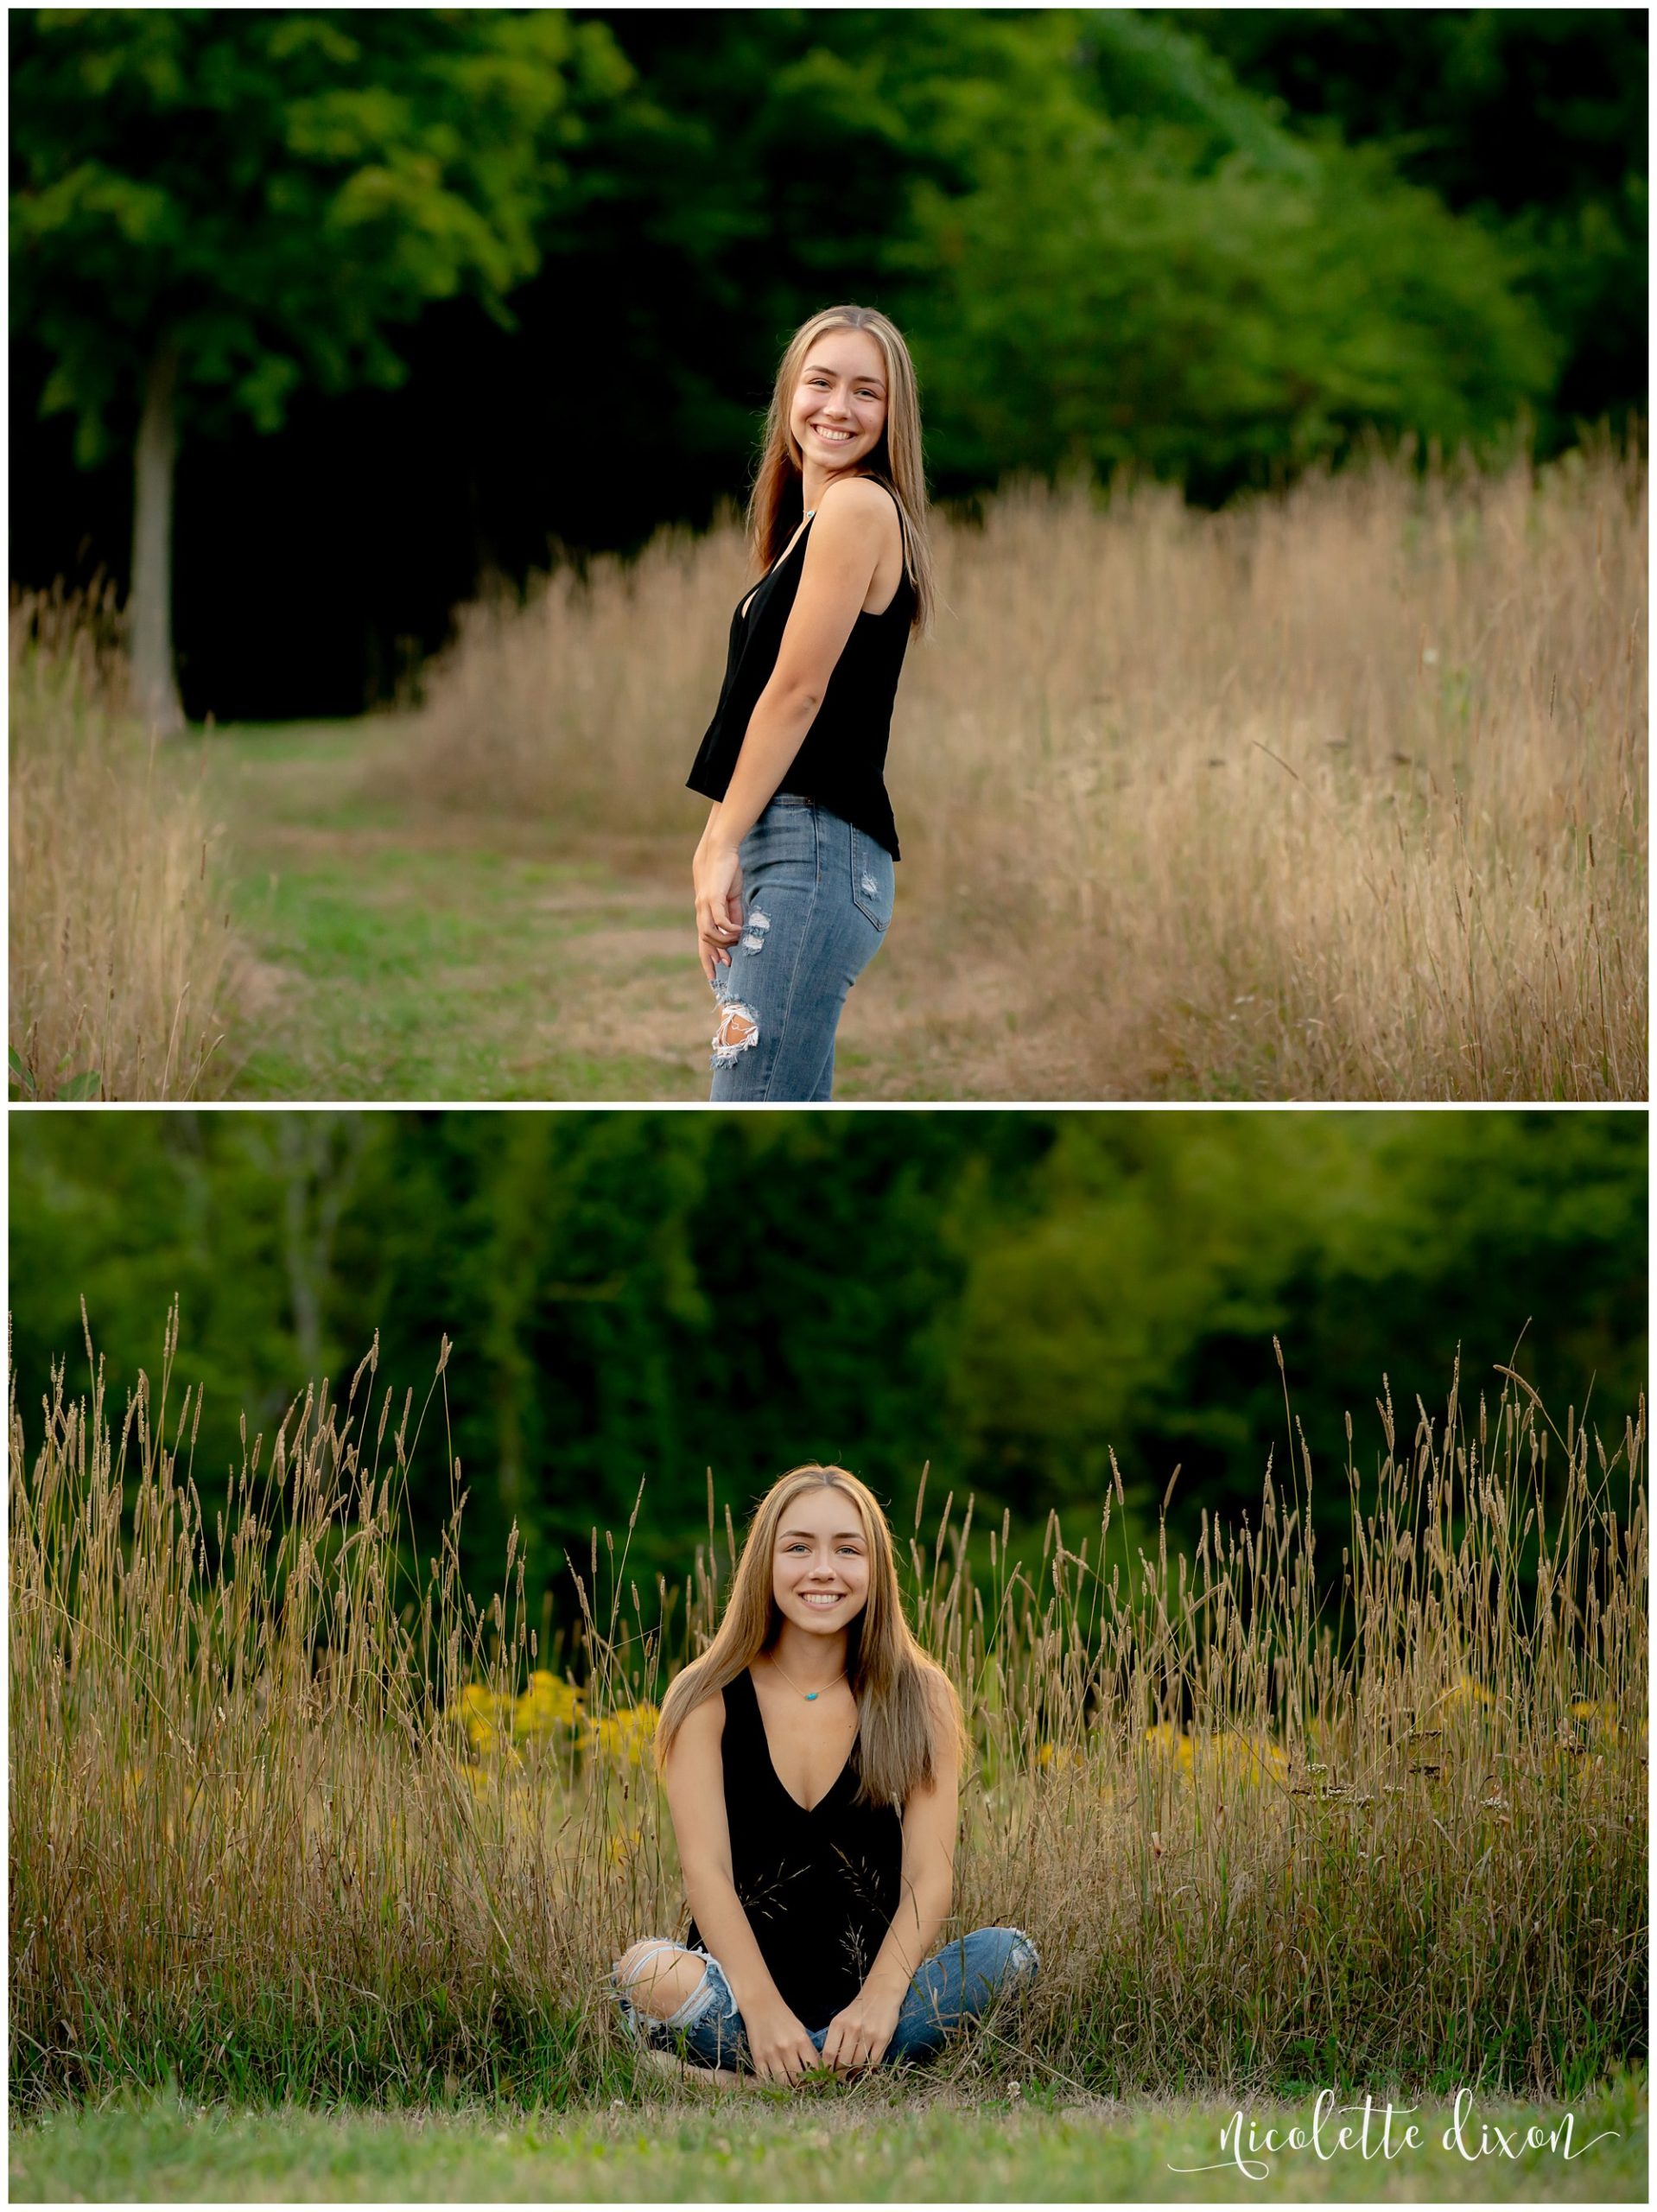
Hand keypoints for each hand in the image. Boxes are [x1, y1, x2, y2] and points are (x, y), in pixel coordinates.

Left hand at [694, 843, 743, 982]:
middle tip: (727, 965)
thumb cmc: (726, 872)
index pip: (704, 941)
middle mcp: (701, 911)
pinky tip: (739, 930)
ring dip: (723, 942)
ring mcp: (705, 905)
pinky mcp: (712, 897)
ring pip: (709, 933)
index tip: (713, 975)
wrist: (719, 850)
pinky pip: (719, 920)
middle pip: (704, 941)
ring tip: (737, 942)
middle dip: (713, 957)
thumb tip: (739, 930)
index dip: (707, 958)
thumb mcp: (732, 897)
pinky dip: (728, 928)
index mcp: (705, 912)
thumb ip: (734, 914)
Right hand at [744, 2000, 822, 2086]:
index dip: (816, 2079)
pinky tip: (775, 2081)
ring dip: (787, 2087)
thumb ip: (808, 2049)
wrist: (761, 2005)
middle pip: (798, 2079)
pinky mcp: (758, 2058)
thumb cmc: (783, 2018)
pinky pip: (766, 2079)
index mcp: (801, 2040)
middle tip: (802, 2089)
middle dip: (801, 2086)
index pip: (813, 2068)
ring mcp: (771, 2054)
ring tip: (790, 2086)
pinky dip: (772, 2083)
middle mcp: (787, 2048)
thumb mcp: (800, 2030)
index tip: (816, 2084)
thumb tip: (817, 2071)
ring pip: (783, 2083)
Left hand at [820, 1985, 902, 2076]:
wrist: (881, 1993)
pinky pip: (874, 2062)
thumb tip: (829, 2066)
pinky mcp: (883, 2038)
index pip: (828, 2053)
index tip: (828, 2078)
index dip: (827, 2069)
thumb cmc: (859, 2009)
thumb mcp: (842, 2019)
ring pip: (858, 2064)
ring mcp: (868, 2033)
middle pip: (843, 2061)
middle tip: (842, 2080)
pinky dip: (869, 2069)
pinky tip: (867, 2070)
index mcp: (838, 2023)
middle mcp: (852, 2028)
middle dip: (841, 2075)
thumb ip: (835, 2039)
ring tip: (854, 2076)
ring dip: (855, 2074)